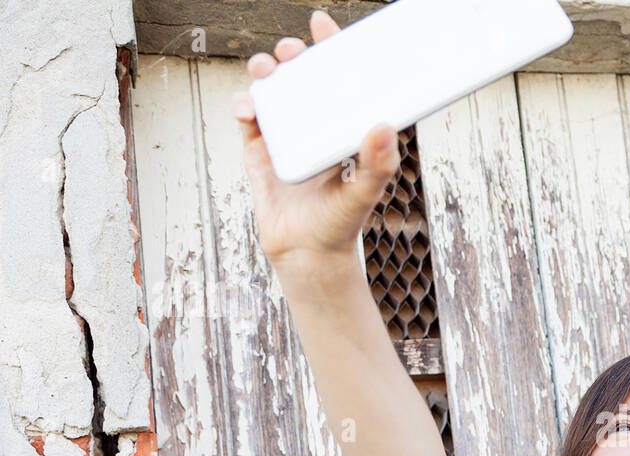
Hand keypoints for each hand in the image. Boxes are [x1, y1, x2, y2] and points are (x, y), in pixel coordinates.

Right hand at [229, 9, 400, 266]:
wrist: (307, 256)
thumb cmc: (340, 225)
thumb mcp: (364, 193)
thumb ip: (377, 163)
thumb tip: (386, 125)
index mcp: (340, 129)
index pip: (338, 80)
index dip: (330, 49)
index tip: (323, 25)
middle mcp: (312, 127)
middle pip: (300, 77)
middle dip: (292, 55)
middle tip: (292, 52)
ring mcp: (283, 136)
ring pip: (270, 91)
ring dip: (265, 72)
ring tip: (267, 70)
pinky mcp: (258, 152)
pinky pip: (248, 119)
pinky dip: (244, 105)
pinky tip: (248, 108)